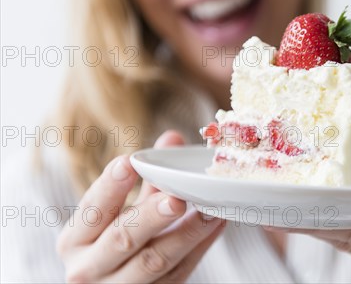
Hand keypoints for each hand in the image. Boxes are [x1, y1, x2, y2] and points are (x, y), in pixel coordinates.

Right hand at [57, 130, 225, 282]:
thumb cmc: (113, 242)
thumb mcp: (119, 212)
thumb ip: (146, 179)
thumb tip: (171, 139)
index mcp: (75, 240)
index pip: (91, 210)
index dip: (110, 187)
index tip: (128, 162)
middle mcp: (88, 268)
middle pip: (122, 239)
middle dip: (150, 217)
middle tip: (176, 199)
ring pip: (154, 261)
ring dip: (186, 234)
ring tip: (209, 211)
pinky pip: (178, 272)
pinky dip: (199, 247)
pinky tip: (216, 225)